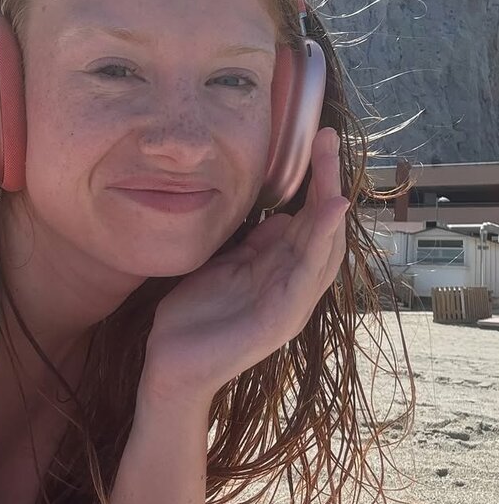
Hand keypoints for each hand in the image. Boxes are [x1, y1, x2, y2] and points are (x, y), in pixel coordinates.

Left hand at [141, 127, 349, 407]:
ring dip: (329, 208)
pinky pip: (305, 276)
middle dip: (328, 182)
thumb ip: (255, 246)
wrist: (171, 365)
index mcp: (282, 272)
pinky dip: (319, 244)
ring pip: (323, 250)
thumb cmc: (196, 317)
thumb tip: (281, 216)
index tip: (316, 142)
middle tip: (326, 139)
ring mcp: (292, 304)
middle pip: (324, 228)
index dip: (317, 182)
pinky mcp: (280, 320)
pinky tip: (324, 215)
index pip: (310, 220)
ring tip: (332, 168)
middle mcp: (295, 286)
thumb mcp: (226, 268)